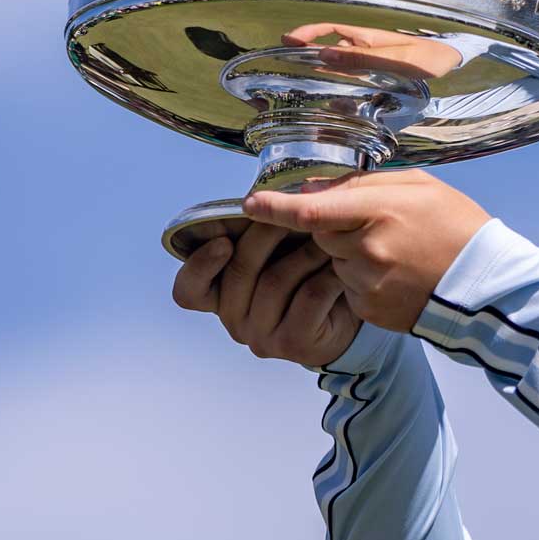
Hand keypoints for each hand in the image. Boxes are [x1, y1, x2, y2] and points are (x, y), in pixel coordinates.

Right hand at [170, 222, 362, 366]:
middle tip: (294, 213)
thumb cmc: (307, 276)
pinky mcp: (294, 343)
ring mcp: (262, 337)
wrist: (349, 316)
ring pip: (276, 281)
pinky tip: (341, 263)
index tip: (222, 240)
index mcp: (220, 296)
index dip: (199, 265)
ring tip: (327, 233)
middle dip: (266, 235)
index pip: (189, 290)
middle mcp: (234, 319)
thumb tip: (261, 196)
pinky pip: (308, 297)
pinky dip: (327, 275)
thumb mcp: (279, 251)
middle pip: (240, 272)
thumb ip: (259, 230)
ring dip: (304, 251)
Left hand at [240, 170, 490, 333]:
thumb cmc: (457, 227)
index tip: (250, 204)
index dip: (274, 207)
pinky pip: (349, 288)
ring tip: (394, 253)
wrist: (487, 284)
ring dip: (349, 254)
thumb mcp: (419, 187)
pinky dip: (362, 280)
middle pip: (320, 233)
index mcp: (379, 211)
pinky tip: (395, 275)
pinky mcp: (371, 309)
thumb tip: (315, 189)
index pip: (309, 209)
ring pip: (334, 261)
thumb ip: (364, 184)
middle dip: (334, 227)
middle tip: (373, 225)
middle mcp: (368, 249)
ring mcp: (368, 282)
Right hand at [283, 22, 464, 79]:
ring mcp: (371, 59)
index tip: (285, 42)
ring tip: (301, 83)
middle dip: (307, 55)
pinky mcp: (379, 73)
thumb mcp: (394, 59)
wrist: (452, 64)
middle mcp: (365, 46)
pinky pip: (353, 75)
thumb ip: (361, 58)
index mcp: (366, 36)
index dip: (306, 34)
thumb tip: (324, 54)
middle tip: (284, 68)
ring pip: (340, 63)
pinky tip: (333, 94)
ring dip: (322, 69)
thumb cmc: (428, 58)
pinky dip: (340, 81)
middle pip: (329, 47)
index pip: (328, 29)